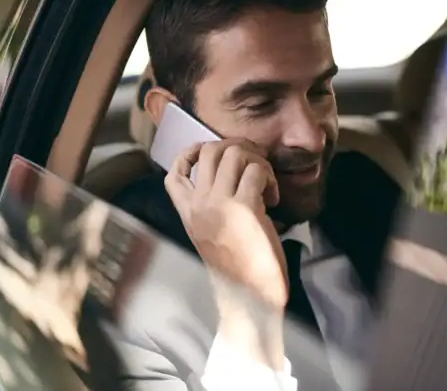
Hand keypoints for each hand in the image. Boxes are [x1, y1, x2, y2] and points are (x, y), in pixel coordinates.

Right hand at [164, 139, 287, 367]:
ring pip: (234, 154)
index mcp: (187, 213)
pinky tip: (273, 199)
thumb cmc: (237, 267)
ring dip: (257, 161)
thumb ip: (210, 206)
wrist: (249, 298)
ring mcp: (220, 205)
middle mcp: (199, 205)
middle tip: (254, 164)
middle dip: (236, 147)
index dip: (189, 153)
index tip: (211, 155)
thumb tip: (230, 171)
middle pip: (209, 150)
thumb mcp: (211, 233)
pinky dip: (269, 178)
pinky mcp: (245, 208)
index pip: (173, 172)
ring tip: (265, 183)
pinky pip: (257, 171)